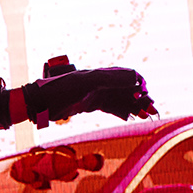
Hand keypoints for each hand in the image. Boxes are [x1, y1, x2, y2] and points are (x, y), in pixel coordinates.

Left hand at [23, 67, 156, 122]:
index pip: (128, 76)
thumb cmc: (59, 90)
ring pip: (121, 100)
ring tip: (147, 116)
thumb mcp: (83, 82)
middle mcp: (101, 83)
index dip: (139, 85)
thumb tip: (134, 78)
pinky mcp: (90, 105)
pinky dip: (122, 112)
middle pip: (127, 90)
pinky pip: (111, 108)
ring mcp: (96, 94)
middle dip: (141, 99)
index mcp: (101, 75)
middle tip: (153, 111)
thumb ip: (108, 78)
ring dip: (134, 107)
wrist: (40, 103)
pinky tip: (132, 118)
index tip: (145, 97)